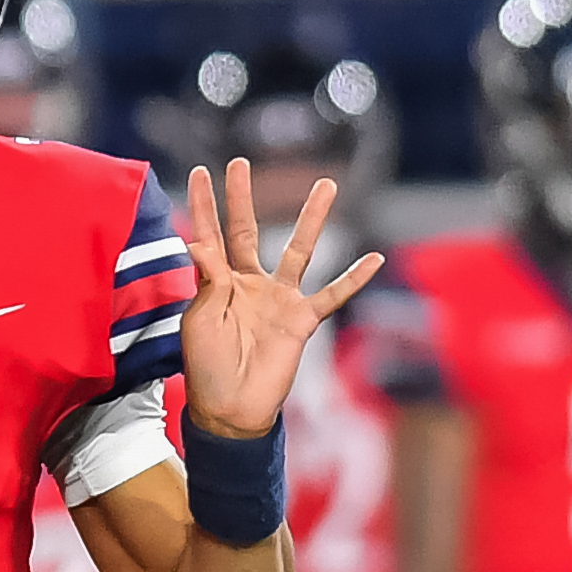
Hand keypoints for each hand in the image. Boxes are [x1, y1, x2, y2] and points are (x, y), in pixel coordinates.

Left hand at [181, 161, 382, 438]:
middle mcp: (249, 283)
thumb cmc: (206, 367)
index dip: (204, 205)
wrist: (230, 409)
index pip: (210, 235)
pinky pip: (332, 295)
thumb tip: (197, 240)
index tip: (201, 172)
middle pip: (247, 231)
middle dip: (243, 198)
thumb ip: (205, 280)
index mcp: (218, 283)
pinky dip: (354, 279)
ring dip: (312, 219)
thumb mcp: (199, 320)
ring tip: (326, 185)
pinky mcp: (301, 320)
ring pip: (299, 250)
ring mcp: (278, 299)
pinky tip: (374, 258)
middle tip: (241, 162)